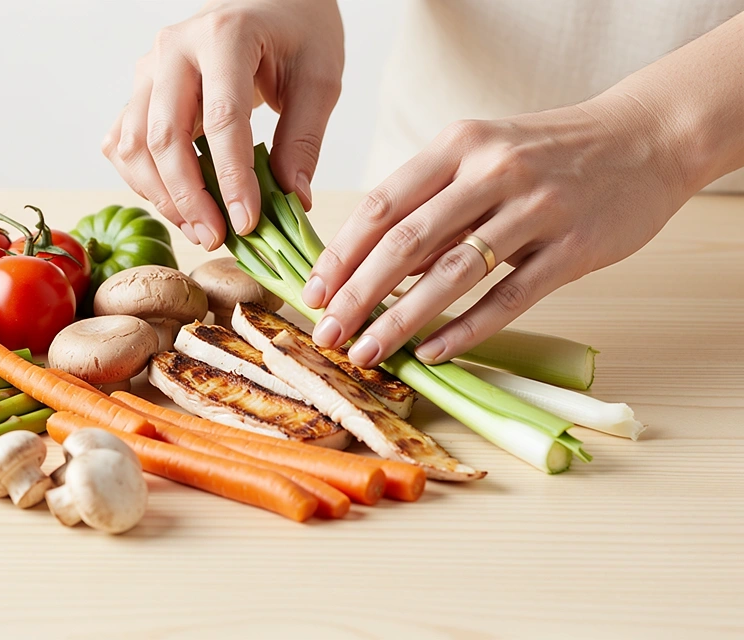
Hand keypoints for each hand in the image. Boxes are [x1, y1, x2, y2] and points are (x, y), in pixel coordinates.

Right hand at [101, 0, 343, 250]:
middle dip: (188, 197)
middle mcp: (174, 49)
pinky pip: (124, 144)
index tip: (247, 222)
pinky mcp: (139, 92)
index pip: (222, 118)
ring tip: (200, 228)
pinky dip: (143, 180)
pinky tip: (177, 203)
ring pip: (134, 145)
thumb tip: (293, 199)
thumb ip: (304, 139)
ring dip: (162, 196)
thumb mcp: (318, 78)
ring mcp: (148, 70)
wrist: (268, 1)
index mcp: (223, 36)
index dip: (232, 178)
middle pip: (164, 136)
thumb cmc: (296, 32)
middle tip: (217, 237)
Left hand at [304, 93, 696, 366]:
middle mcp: (492, 172)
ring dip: (401, 320)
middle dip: (357, 294)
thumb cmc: (547, 152)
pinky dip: (465, 329)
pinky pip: (508, 297)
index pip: (382, 206)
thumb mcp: (482, 154)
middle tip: (327, 333)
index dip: (341, 254)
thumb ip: (431, 203)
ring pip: (452, 274)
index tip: (311, 293)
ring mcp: (535, 209)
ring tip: (367, 352)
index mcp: (458, 145)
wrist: (645, 138)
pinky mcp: (572, 247)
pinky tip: (432, 353)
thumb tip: (372, 264)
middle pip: (405, 243)